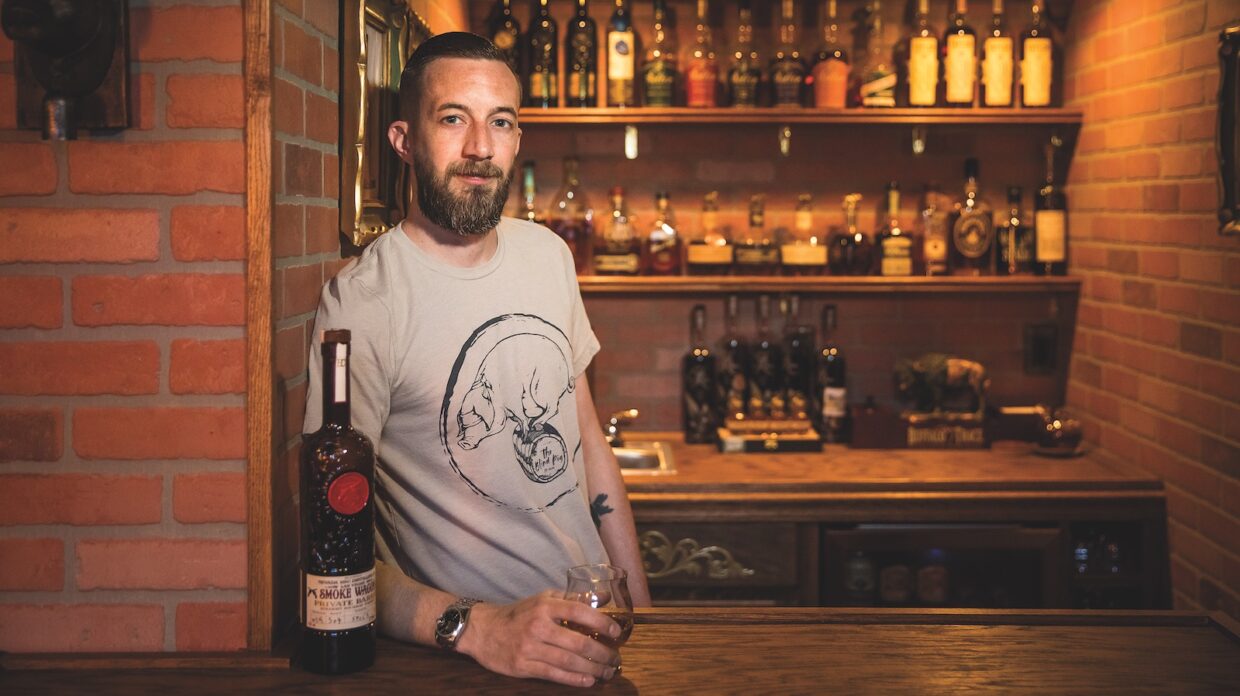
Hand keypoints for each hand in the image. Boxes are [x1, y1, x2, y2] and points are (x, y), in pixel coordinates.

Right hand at [457, 590, 621, 686]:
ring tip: (607, 671)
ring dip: (592, 669)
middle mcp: (539, 626)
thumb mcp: (544, 599)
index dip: (602, 622)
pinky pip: (554, 674)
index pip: (579, 612)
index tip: (617, 632)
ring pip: (569, 661)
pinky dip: (574, 679)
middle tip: (616, 658)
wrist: (483, 630)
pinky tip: (589, 681)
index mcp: (545, 606)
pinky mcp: (523, 666)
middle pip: (578, 642)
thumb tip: (605, 597)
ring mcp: (530, 648)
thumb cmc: (518, 613)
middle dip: (602, 653)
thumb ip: (573, 598)